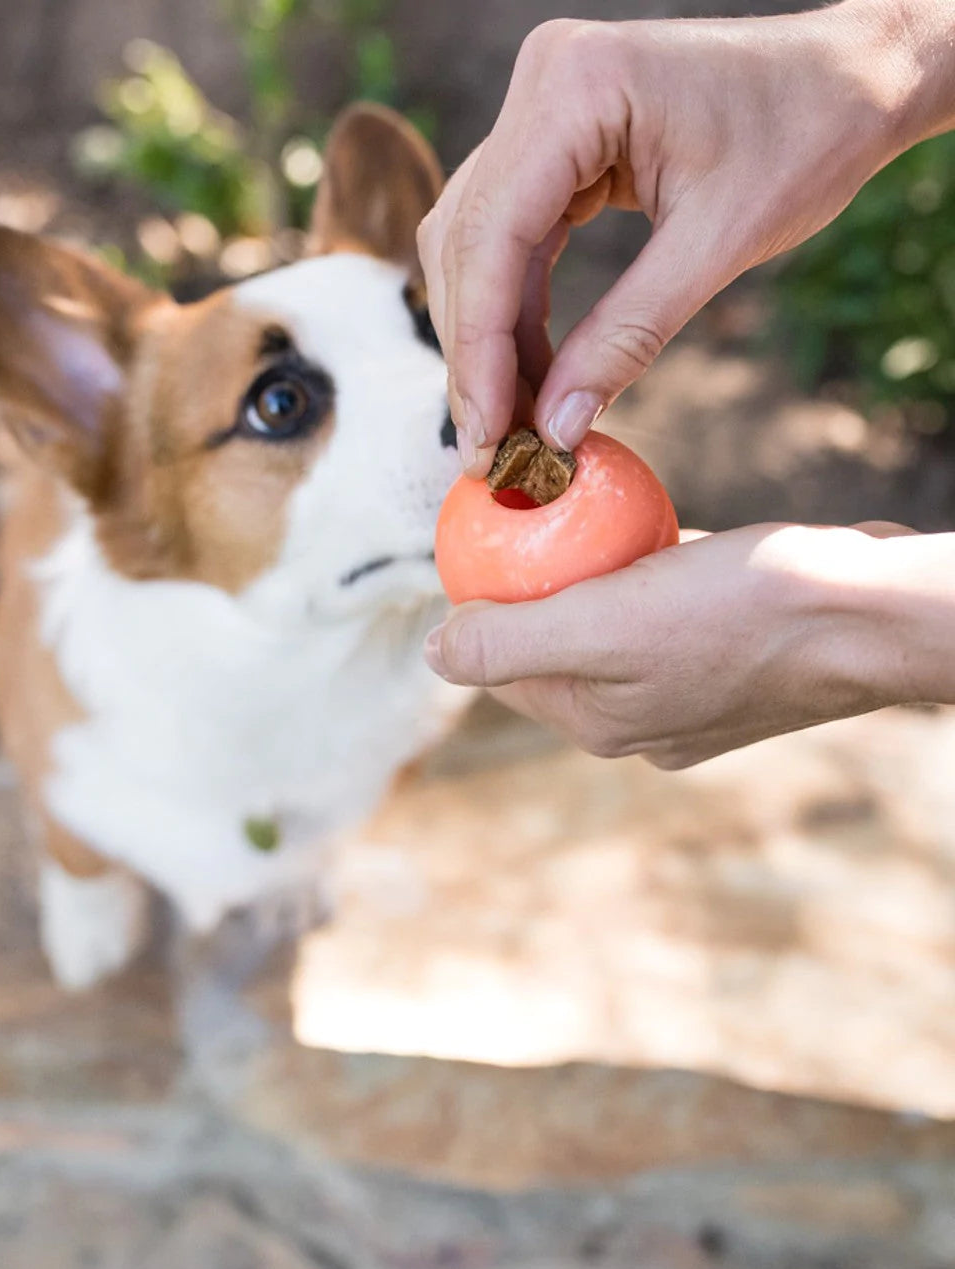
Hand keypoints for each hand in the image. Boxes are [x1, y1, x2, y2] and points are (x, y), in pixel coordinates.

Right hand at [418, 1, 951, 473]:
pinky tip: (533, 372)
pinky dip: (516, 310)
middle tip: (492, 449)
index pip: (492, 236)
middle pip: (468, 244)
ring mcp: (542, 109)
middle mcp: (542, 86)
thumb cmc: (808, 133)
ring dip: (490, 339)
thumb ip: (629, 335)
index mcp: (576, 88)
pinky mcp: (556, 140)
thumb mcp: (720, 243)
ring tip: (513, 422)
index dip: (479, 348)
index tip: (485, 435)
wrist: (853, 76)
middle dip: (477, 355)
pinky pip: (512, 238)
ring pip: (476, 246)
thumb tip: (557, 425)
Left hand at [424, 523, 931, 768]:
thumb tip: (434, 654)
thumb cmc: (738, 612)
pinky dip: (648, 572)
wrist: (869, 613)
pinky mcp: (733, 663)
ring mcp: (691, 698)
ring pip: (611, 626)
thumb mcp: (603, 624)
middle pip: (555, 646)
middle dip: (535, 586)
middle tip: (530, 510)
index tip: (480, 531)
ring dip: (592, 575)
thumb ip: (510, 643)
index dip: (482, 603)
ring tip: (585, 514)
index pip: (504, 666)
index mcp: (598, 723)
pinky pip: (664, 613)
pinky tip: (650, 528)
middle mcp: (640, 723)